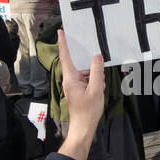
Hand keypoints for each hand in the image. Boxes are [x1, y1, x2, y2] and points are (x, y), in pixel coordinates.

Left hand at [57, 30, 105, 159]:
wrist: (83, 127)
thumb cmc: (87, 111)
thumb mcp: (96, 89)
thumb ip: (97, 71)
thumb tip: (97, 57)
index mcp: (70, 78)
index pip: (66, 57)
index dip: (63, 43)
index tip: (61, 32)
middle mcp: (69, 80)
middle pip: (79, 65)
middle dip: (90, 67)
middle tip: (97, 76)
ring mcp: (73, 85)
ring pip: (85, 73)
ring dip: (94, 77)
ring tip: (99, 88)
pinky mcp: (77, 90)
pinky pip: (86, 80)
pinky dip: (94, 83)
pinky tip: (98, 90)